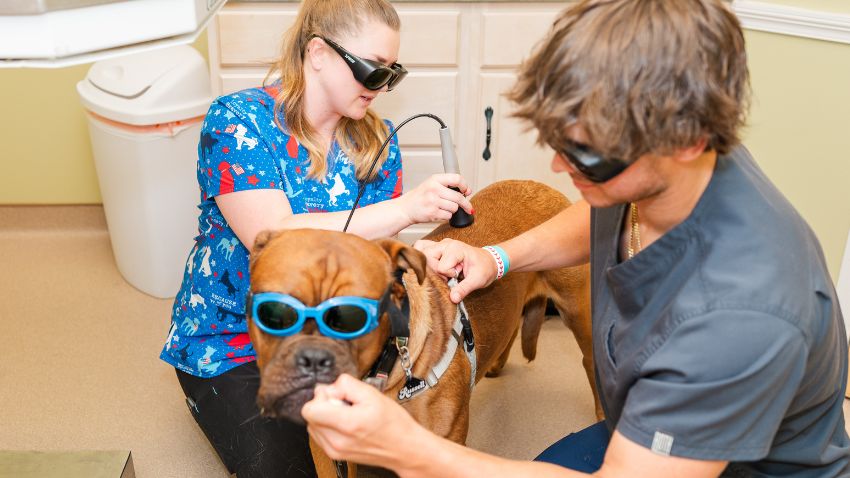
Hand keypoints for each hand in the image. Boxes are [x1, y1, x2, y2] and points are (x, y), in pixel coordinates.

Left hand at [301, 374, 422, 468]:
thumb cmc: (393, 423)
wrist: (403, 448)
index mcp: (347, 424)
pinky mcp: (334, 454)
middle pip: (310, 416)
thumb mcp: (373, 394)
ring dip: (325, 415)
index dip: (321, 396)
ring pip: (312, 425)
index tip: (336, 395)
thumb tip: (328, 387)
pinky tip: (345, 423)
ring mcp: (334, 450)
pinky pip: (319, 434)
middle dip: (324, 404)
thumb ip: (346, 385)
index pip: (309, 409)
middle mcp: (337, 441)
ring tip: (347, 414)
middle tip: (345, 404)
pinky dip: (328, 426)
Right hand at [396, 173, 472, 224]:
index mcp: (435, 179)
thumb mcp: (432, 184)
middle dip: (465, 204)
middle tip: (468, 207)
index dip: (465, 186)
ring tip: (444, 208)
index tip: (467, 191)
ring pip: (454, 208)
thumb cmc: (420, 196)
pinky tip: (439, 213)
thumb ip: (448, 185)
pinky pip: (448, 216)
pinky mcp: (432, 213)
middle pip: (458, 197)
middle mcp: (434, 189)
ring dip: (452, 210)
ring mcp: (433, 201)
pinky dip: (446, 216)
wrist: (405, 208)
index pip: (457, 179)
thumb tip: (467, 191)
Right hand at [413, 238, 497, 302]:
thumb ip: (464, 289)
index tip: (456, 276)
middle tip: (446, 275)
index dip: (447, 276)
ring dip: (427, 264)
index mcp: (456, 248)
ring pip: (421, 250)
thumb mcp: (477, 280)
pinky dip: (423, 258)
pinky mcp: (437, 248)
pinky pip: (423, 248)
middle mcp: (445, 244)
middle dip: (434, 270)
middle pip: (426, 256)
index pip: (440, 266)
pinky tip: (431, 267)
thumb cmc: (484, 268)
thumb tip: (453, 298)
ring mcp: (440, 244)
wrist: (489, 262)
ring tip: (438, 271)